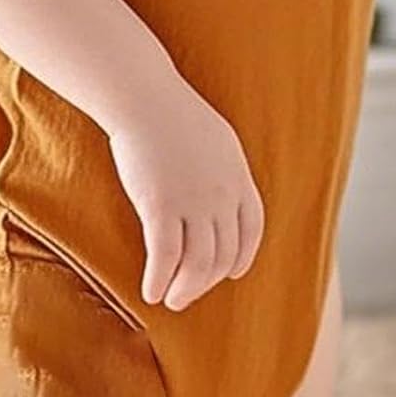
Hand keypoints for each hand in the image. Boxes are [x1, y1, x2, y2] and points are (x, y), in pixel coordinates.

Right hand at [106, 81, 265, 311]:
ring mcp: (194, 202)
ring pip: (198, 265)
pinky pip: (165, 258)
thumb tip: (221, 198)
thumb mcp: (216, 139)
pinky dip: (159, 281)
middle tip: (189, 294)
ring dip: (185, 290)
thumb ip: (223, 170)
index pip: (252, 229)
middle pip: (224, 254)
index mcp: (238, 175)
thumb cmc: (172, 111)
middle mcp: (222, 194)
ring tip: (171, 300)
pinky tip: (149, 292)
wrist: (144, 96)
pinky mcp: (161, 206)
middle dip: (207, 282)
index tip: (232, 274)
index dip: (243, 256)